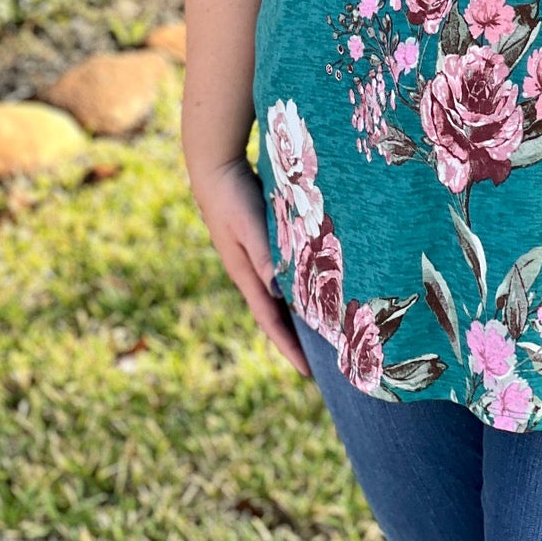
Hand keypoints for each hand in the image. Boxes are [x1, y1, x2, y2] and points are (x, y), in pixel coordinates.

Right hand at [188, 157, 311, 378]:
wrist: (216, 167)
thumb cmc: (234, 197)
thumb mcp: (251, 226)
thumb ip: (266, 254)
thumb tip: (280, 291)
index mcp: (245, 275)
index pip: (270, 321)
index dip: (289, 347)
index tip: (309, 373)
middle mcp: (250, 272)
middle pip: (275, 314)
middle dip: (296, 338)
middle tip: (324, 360)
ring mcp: (253, 258)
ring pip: (280, 295)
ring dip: (298, 313)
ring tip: (324, 330)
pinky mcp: (260, 241)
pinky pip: (282, 273)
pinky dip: (297, 286)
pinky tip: (313, 286)